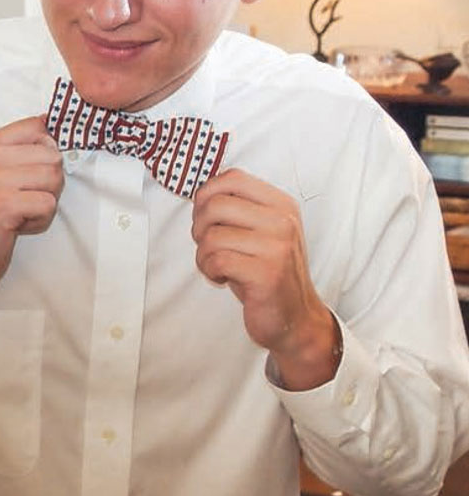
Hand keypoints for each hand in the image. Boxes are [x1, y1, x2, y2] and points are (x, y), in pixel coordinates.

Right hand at [0, 115, 62, 333]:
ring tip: (18, 213)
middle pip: (52, 154)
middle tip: (22, 200)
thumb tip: (54, 133)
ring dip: (44, 202)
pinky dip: (40, 221)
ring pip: (54, 178)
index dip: (48, 148)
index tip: (34, 173)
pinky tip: (16, 226)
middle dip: (48, 183)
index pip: (37, 125)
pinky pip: (48, 204)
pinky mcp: (4, 204)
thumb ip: (18, 154)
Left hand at [192, 168, 340, 389]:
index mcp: (281, 205)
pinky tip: (222, 278)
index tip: (205, 216)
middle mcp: (283, 221)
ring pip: (211, 235)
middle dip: (199, 227)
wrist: (296, 318)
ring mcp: (277, 246)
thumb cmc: (268, 273)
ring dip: (202, 254)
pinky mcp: (267, 272)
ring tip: (216, 265)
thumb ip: (238, 209)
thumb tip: (199, 195)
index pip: (232, 177)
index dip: (207, 194)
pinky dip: (209, 270)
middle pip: (215, 205)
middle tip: (208, 245)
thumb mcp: (260, 232)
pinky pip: (216, 260)